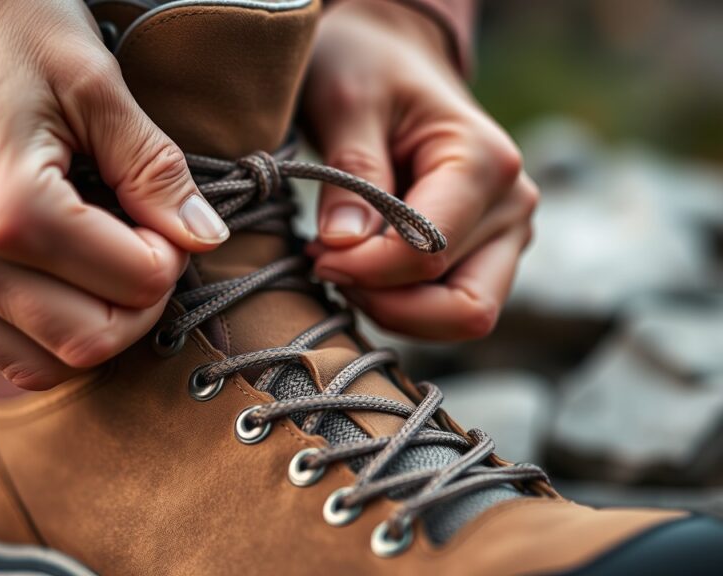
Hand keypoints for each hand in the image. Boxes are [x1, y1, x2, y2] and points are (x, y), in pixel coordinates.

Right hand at [0, 0, 228, 388]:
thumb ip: (151, 166)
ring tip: (97, 261)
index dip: (170, 255)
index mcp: (10, 208)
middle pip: (91, 343)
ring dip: (90, 326)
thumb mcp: (87, 77)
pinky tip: (53, 274)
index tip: (162, 216)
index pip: (134, 285)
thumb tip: (203, 235)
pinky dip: (39, 328)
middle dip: (139, 303)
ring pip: (39, 362)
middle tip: (141, 245)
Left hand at [303, 0, 538, 340]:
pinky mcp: (486, 254)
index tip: (316, 254)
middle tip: (328, 267)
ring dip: (394, 310)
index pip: (431, 252)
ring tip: (342, 266)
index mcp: (486, 162)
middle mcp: (512, 205)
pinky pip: (449, 309)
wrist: (392, 61)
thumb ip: (350, 175)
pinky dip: (402, 306)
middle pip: (464, 306)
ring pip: (462, 319)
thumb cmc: (370, 71)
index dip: (367, 269)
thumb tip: (344, 244)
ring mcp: (506, 234)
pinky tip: (361, 271)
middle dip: (386, 302)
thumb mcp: (349, 104)